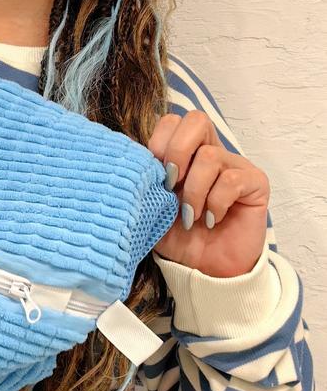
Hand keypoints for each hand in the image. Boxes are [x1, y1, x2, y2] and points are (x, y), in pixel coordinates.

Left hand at [148, 111, 269, 277]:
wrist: (204, 270)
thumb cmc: (178, 236)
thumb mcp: (152, 205)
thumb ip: (145, 180)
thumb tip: (134, 161)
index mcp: (185, 152)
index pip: (172, 121)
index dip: (159, 143)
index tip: (155, 177)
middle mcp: (211, 152)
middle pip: (196, 120)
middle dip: (176, 151)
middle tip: (171, 185)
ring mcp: (235, 165)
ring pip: (210, 156)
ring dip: (194, 191)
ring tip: (190, 216)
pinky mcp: (255, 183)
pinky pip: (231, 179)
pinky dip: (215, 203)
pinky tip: (212, 220)